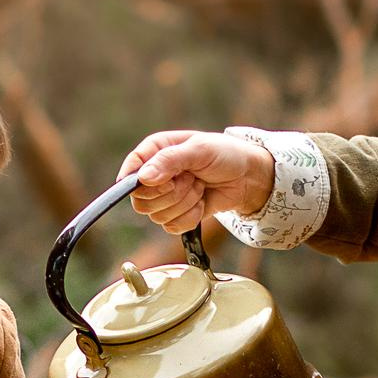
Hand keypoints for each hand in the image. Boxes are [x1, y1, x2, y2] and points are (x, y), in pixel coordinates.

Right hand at [118, 130, 275, 233]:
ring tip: (200, 187)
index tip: (165, 181)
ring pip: (157, 216)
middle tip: (192, 180)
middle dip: (172, 194)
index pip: (130, 172)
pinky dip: (191, 217)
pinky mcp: (176, 215)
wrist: (247, 177)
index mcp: (154, 151)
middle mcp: (154, 175)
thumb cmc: (225, 155)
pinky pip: (171, 227)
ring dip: (185, 204)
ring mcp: (164, 197)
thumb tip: (144, 177)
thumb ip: (169, 161)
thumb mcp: (199, 150)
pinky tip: (202, 203)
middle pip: (141, 201)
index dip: (143, 183)